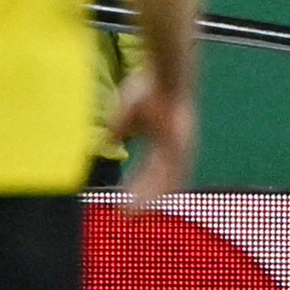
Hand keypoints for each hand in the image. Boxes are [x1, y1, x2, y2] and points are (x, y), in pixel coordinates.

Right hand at [109, 67, 196, 204]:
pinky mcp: (179, 145)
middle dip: (146, 198)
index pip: (152, 170)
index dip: (140, 186)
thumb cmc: (147, 88)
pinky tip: (145, 195)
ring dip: (148, 198)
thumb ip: (120, 129)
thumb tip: (109, 141)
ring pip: (166, 181)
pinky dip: (154, 186)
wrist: (166, 73)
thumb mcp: (126, 112)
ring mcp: (180, 147)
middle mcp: (175, 149)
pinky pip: (166, 171)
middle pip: (161, 181)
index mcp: (165, 142)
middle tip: (128, 217)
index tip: (125, 199)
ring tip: (133, 214)